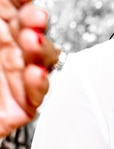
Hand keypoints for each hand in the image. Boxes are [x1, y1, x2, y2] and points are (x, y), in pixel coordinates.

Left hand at [0, 0, 59, 135]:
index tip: (24, 2)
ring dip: (42, 50)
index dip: (23, 4)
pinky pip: (37, 96)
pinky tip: (35, 72)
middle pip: (33, 33)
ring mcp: (11, 79)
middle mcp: (1, 53)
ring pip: (42, 62)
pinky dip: (39, 84)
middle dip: (36, 23)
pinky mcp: (18, 107)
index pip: (16, 9)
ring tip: (32, 41)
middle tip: (34, 17)